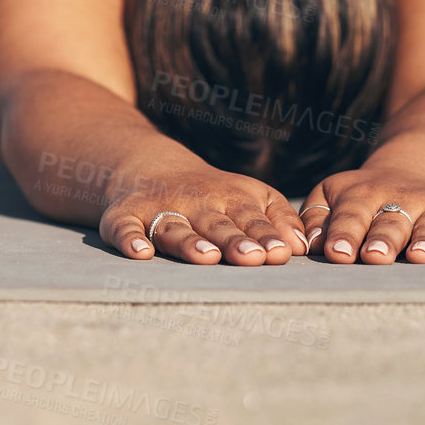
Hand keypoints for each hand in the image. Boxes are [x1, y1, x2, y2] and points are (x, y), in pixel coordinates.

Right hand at [99, 166, 308, 264]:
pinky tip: (140, 253)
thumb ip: (279, 219)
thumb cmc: (214, 194)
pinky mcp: (124, 216)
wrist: (150, 167)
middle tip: (251, 257)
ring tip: (206, 257)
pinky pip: (124, 227)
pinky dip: (129, 239)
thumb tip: (301, 247)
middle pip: (216, 224)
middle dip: (233, 240)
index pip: (251, 219)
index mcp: (231, 199)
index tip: (278, 254)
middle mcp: (196, 203)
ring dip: (190, 242)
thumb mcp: (252, 196)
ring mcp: (159, 209)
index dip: (265, 236)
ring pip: (176, 228)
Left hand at [303, 165, 424, 263]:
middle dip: (383, 240)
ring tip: (419, 257)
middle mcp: (398, 199)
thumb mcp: (333, 196)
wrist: (415, 169)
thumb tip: (306, 245)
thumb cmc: (362, 199)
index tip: (337, 253)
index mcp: (360, 196)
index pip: (350, 216)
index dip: (344, 234)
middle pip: (390, 223)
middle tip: (374, 257)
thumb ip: (317, 219)